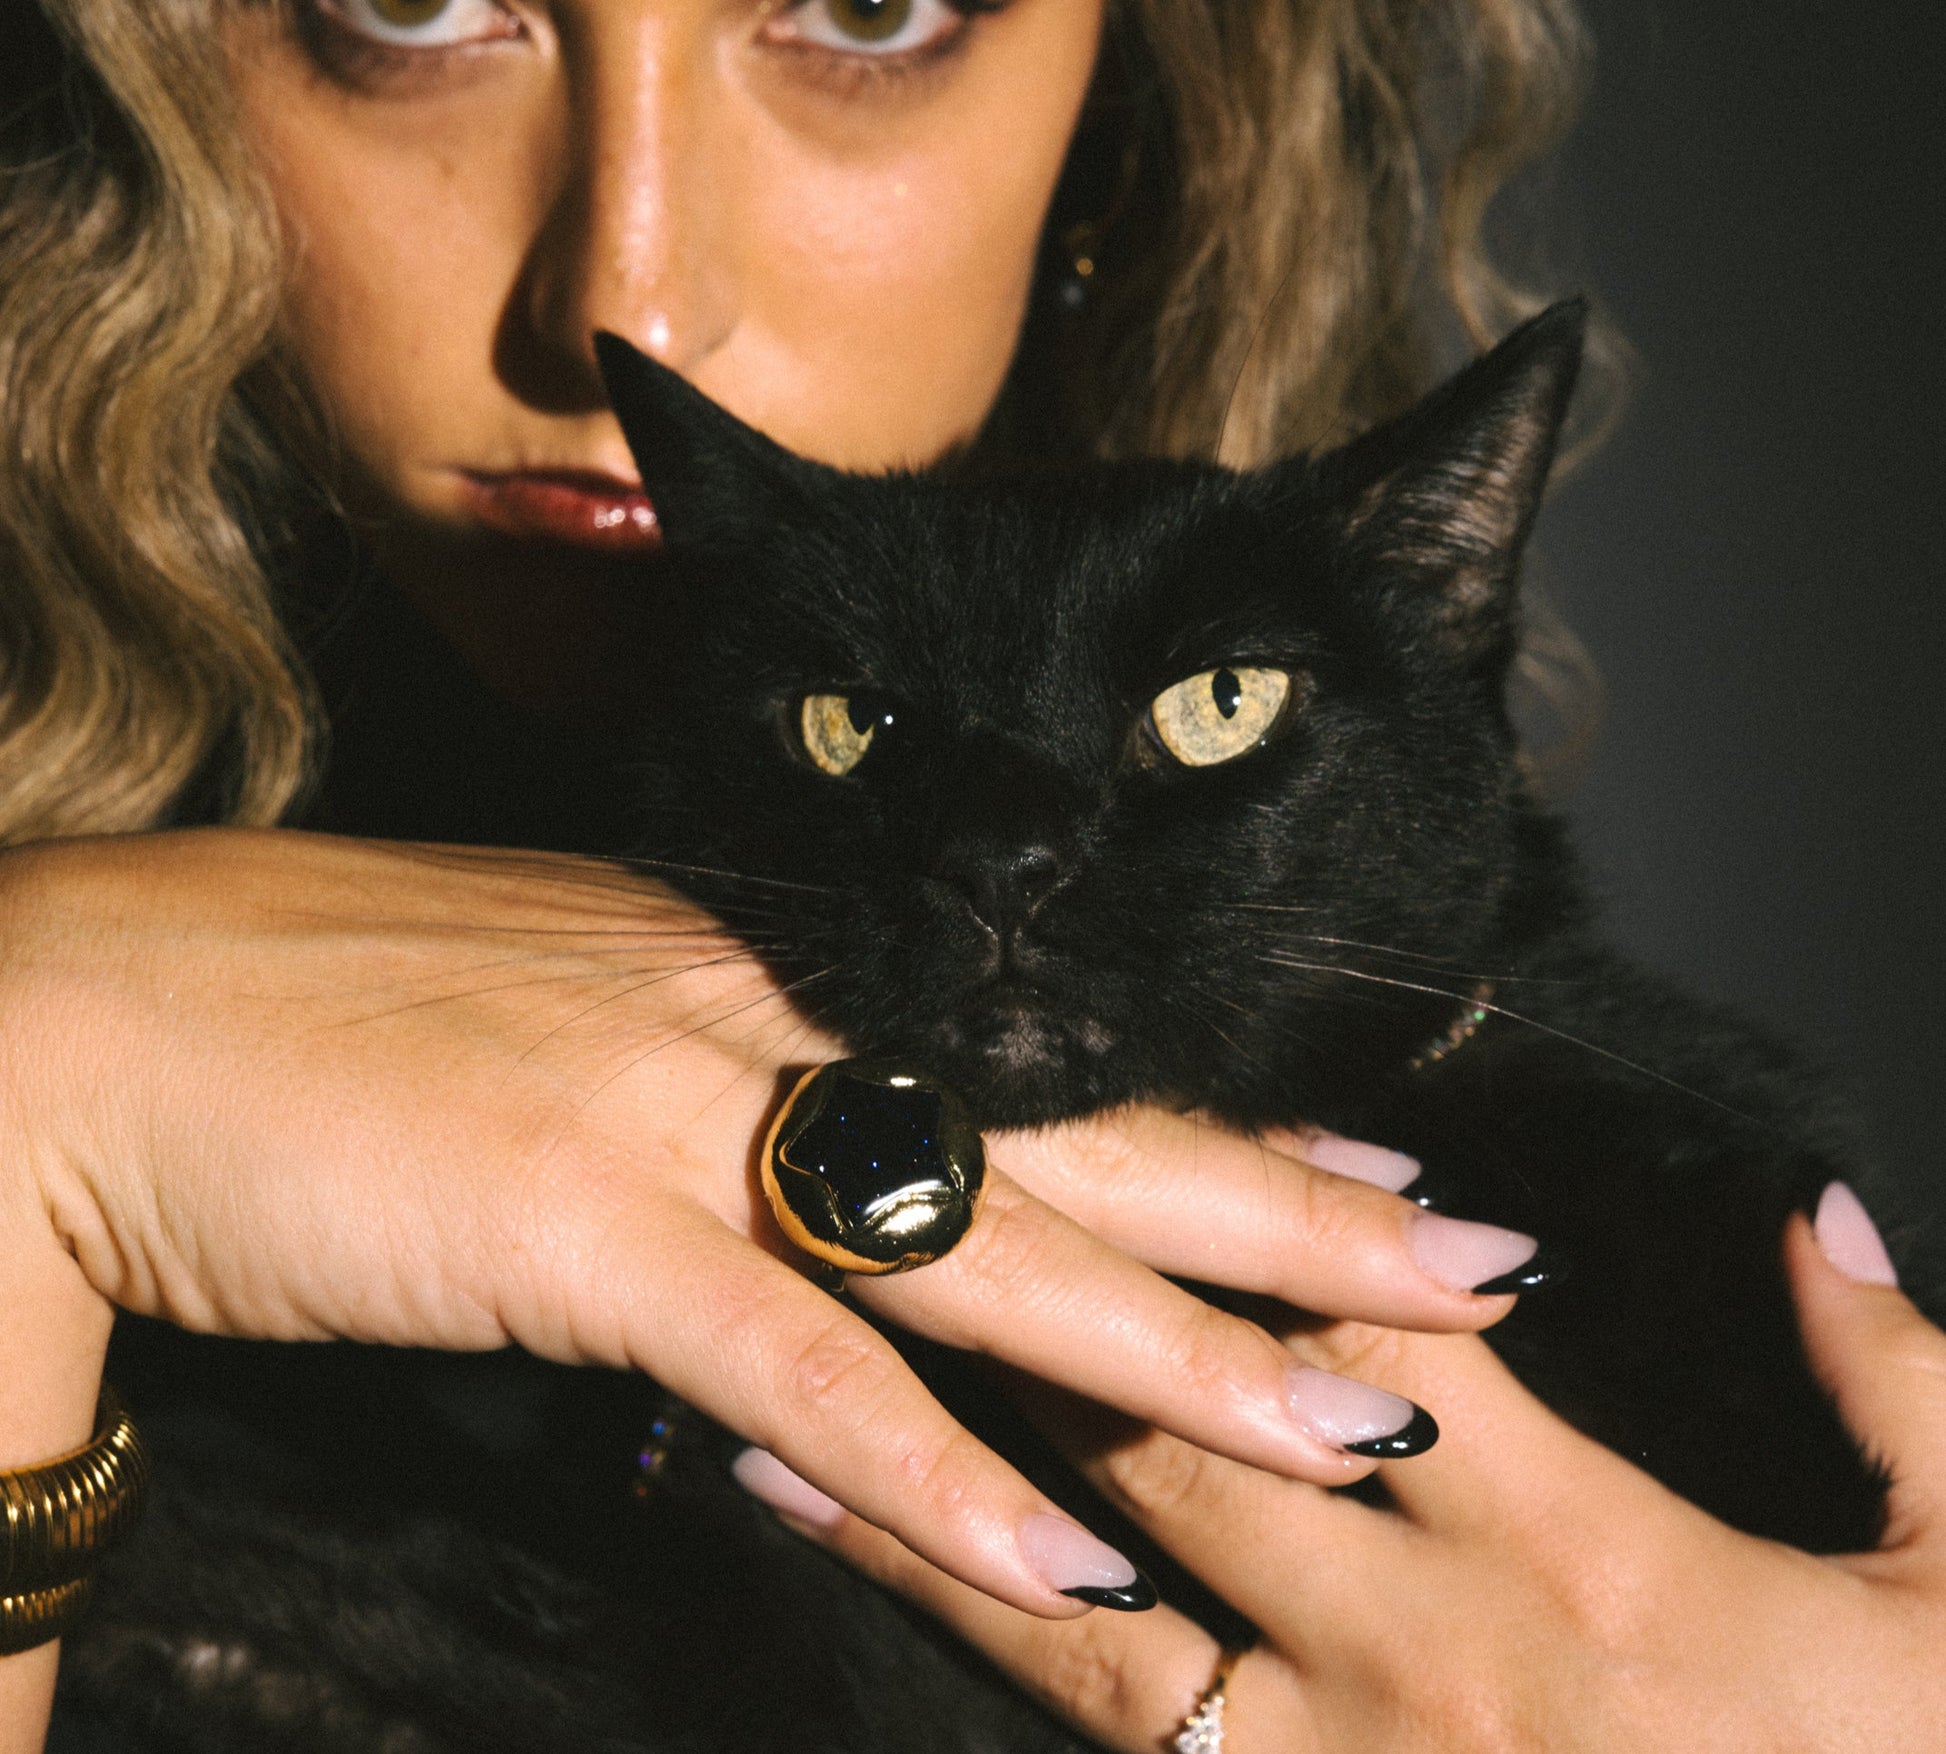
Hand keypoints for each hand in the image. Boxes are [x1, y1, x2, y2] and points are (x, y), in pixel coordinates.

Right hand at [0, 830, 1529, 1627]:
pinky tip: (1077, 1566)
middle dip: (1287, 1218)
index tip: (1370, 1171)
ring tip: (1366, 1427)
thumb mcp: (555, 1026)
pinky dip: (939, 1472)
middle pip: (1075, 1136)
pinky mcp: (573, 1223)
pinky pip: (797, 1362)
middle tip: (1472, 1271)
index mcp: (758, 974)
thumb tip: (803, 1192)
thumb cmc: (323, 1021)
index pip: (1037, 1062)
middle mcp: (755, 1025)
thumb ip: (696, 1094)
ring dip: (1182, 1356)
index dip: (1213, 1125)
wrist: (107, 1011)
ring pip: (987, 1247)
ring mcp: (674, 1112)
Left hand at [795, 1192, 1945, 1751]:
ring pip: (1087, 1617)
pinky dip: (983, 1674)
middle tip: (882, 1213)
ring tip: (764, 1425)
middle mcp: (1420, 1642)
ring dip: (924, 1509)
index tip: (1161, 1131)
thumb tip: (1818, 1216)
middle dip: (1029, 1316)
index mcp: (1576, 1540)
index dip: (1276, 1209)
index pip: (1378, 1320)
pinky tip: (872, 1626)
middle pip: (1183, 1430)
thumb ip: (1904, 1381)